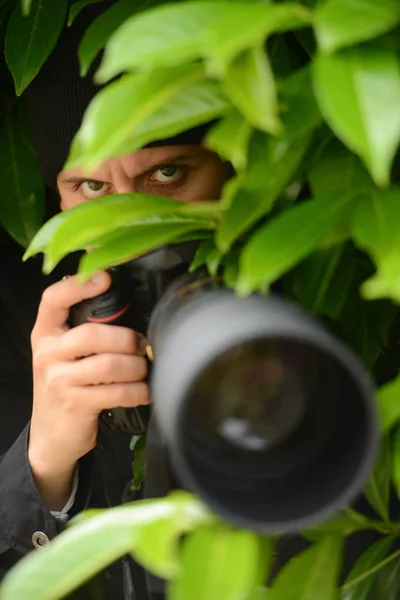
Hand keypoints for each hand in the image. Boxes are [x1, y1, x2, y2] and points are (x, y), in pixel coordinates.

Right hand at [28, 271, 148, 509]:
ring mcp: (58, 380)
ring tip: (143, 369)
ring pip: (108, 364)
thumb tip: (123, 299)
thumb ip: (84, 329)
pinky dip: (138, 391)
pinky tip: (144, 390)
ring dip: (136, 367)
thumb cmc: (66, 386)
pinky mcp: (75, 404)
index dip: (78, 285)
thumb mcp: (64, 354)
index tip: (105, 278)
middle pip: (92, 334)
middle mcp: (48, 353)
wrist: (51, 435)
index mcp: (45, 333)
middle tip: (141, 345)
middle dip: (126, 339)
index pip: (53, 300)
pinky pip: (116, 392)